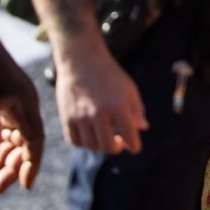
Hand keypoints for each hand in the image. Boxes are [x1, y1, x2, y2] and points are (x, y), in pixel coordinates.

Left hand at [0, 23, 43, 192]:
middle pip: (23, 144)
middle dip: (12, 167)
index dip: (31, 164)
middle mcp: (22, 105)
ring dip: (0, 158)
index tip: (24, 185)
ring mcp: (11, 103)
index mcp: (25, 104)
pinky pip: (0, 130)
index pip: (34, 141)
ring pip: (11, 139)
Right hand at [54, 38, 147, 154]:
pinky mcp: (66, 118)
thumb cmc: (110, 75)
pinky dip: (84, 143)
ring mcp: (80, 117)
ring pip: (91, 146)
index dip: (134, 146)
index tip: (134, 147)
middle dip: (116, 148)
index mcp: (118, 106)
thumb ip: (137, 110)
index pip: (130, 137)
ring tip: (105, 137)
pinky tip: (90, 135)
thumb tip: (142, 129)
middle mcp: (99, 114)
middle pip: (108, 147)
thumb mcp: (129, 89)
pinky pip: (75, 141)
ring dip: (100, 146)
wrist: (82, 61)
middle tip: (119, 143)